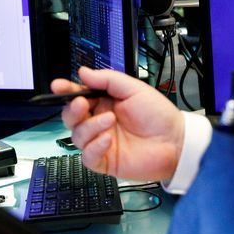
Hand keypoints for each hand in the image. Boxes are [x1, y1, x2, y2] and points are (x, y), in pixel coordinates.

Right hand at [53, 67, 184, 181]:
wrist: (175, 142)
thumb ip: (107, 79)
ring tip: (110, 120)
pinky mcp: (105, 161)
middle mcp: (99, 122)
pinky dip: (94, 146)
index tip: (58, 86)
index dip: (66, 91)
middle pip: (71, 117)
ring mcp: (101, 142)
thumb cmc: (159, 116)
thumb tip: (83, 73)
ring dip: (90, 126)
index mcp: (104, 103)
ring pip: (77, 136)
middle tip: (82, 103)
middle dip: (72, 109)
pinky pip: (87, 156)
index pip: (78, 96)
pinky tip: (108, 139)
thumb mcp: (134, 88)